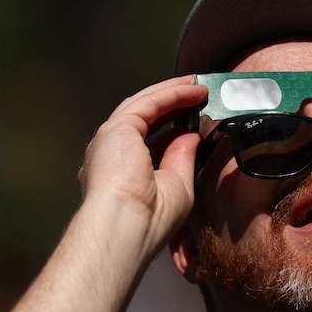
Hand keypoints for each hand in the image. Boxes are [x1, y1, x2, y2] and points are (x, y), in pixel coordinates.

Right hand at [78, 75, 208, 248]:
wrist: (129, 226)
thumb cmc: (152, 219)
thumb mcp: (178, 184)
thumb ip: (183, 156)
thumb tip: (191, 134)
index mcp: (123, 170)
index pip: (151, 138)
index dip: (175, 124)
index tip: (197, 115)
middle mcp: (114, 151)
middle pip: (147, 116)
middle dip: (174, 102)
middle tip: (199, 92)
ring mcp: (112, 138)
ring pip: (146, 104)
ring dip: (174, 92)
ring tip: (199, 85)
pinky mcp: (117, 128)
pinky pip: (149, 103)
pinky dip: (172, 93)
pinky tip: (193, 88)